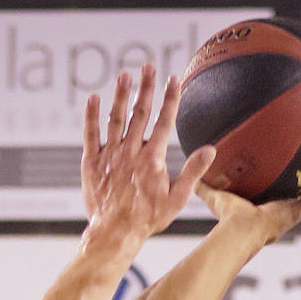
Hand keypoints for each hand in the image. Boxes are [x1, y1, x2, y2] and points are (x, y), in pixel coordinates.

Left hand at [81, 64, 215, 248]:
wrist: (114, 234)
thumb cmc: (147, 220)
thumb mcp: (176, 199)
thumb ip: (193, 172)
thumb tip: (210, 150)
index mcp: (152, 158)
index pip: (164, 120)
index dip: (170, 98)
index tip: (173, 79)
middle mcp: (130, 151)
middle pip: (140, 112)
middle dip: (146, 87)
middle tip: (148, 65)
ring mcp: (110, 155)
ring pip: (115, 118)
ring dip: (120, 95)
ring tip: (125, 75)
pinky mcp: (92, 162)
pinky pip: (90, 134)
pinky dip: (91, 115)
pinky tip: (93, 98)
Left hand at [196, 180, 300, 243]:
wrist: (242, 230)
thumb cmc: (229, 220)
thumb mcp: (217, 198)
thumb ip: (205, 189)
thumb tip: (193, 180)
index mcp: (258, 212)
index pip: (267, 200)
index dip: (272, 193)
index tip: (276, 183)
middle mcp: (274, 214)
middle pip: (288, 200)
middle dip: (296, 191)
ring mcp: (286, 214)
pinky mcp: (294, 213)